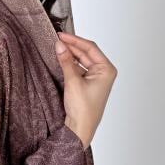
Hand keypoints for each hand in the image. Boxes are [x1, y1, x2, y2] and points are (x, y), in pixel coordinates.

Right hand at [54, 31, 117, 149]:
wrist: (80, 129)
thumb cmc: (84, 111)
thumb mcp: (73, 82)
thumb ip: (66, 61)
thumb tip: (60, 46)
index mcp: (107, 70)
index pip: (90, 48)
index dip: (75, 40)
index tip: (62, 36)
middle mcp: (104, 73)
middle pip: (86, 53)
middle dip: (72, 47)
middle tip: (57, 40)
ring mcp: (96, 78)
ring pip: (82, 60)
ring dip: (70, 55)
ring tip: (57, 48)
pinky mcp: (88, 84)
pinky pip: (79, 69)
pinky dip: (70, 64)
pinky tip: (61, 59)